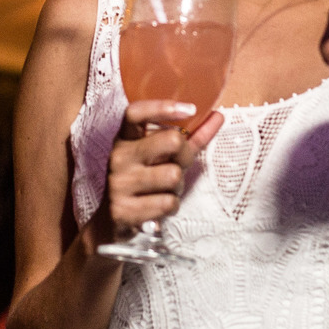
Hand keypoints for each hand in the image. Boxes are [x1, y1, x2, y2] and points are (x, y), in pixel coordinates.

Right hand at [105, 100, 222, 238]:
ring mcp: (119, 183)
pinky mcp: (123, 210)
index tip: (190, 109)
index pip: (135, 113)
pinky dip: (171, 206)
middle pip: (171, 141)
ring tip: (166, 190)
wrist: (111, 221)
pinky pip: (168, 203)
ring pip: (173, 175)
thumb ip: (188, 138)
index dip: (162, 107)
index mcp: (125, 139)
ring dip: (178, 186)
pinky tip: (158, 206)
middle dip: (185, 155)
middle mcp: (119, 157)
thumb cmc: (144, 182)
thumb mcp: (161, 157)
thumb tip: (217, 116)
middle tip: (179, 165)